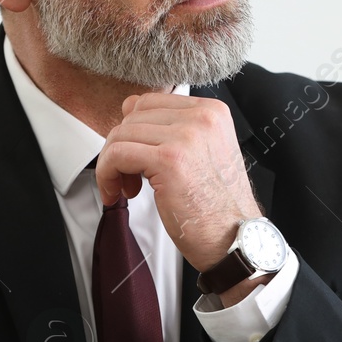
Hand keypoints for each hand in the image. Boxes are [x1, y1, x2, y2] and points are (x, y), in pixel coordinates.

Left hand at [95, 93, 260, 271]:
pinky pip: (117, 154)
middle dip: (122, 147)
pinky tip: (118, 193)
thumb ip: (174, 130)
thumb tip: (129, 112)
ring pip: (122, 134)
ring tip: (126, 188)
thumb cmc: (217, 206)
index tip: (135, 156)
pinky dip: (107, 174)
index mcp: (211, 111)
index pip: (151, 101)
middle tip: (129, 178)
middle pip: (134, 116)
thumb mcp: (203, 153)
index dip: (134, 129)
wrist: (234, 239)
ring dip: (112, 164)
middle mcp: (202, 118)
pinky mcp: (169, 160)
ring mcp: (186, 137)